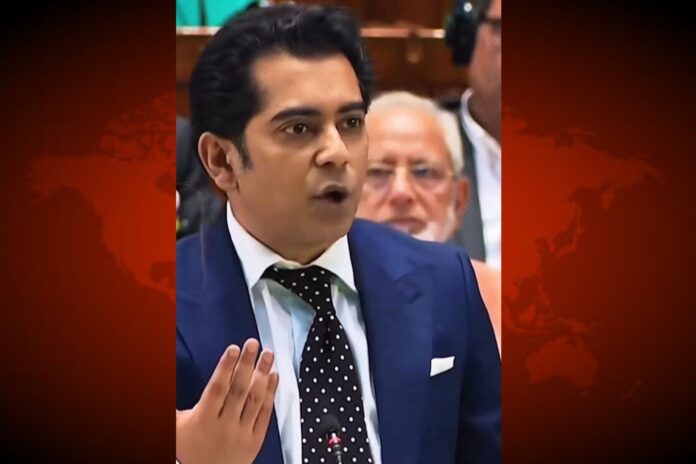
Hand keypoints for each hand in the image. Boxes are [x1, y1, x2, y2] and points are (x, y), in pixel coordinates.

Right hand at [176, 339, 278, 463]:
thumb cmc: (189, 450)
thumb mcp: (177, 427)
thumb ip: (178, 405)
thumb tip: (167, 376)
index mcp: (204, 420)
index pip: (218, 389)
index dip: (225, 367)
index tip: (233, 349)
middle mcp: (225, 425)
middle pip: (239, 390)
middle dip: (246, 364)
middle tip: (253, 343)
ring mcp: (242, 432)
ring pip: (255, 399)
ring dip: (263, 374)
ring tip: (268, 354)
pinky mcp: (255, 440)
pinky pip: (265, 414)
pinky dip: (271, 394)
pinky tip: (274, 376)